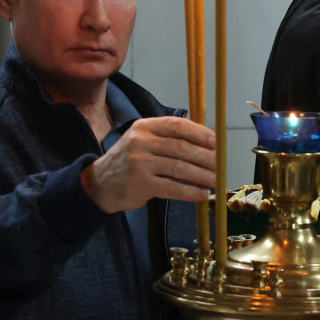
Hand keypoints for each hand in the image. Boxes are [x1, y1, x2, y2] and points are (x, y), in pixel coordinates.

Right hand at [82, 116, 215, 212]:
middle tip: (220, 165)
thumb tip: (206, 144)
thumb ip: (168, 138)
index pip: (177, 125)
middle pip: (181, 147)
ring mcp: (139, 162)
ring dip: (201, 175)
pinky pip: (171, 187)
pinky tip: (202, 194)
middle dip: (205, 157)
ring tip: (215, 180)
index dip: (199, 133)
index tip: (216, 142)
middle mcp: (140, 141)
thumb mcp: (143, 141)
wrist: (100, 183)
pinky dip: (190, 191)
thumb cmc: (129, 161)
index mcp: (145, 127)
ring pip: (179, 167)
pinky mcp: (140, 183)